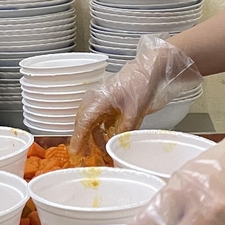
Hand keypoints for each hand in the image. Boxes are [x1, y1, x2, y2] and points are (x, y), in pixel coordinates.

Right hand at [69, 36, 201, 156]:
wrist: (150, 69)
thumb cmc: (142, 83)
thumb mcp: (135, 111)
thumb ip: (124, 129)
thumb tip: (115, 144)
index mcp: (99, 99)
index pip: (83, 122)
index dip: (78, 138)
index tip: (75, 152)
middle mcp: (96, 99)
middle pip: (83, 122)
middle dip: (82, 140)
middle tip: (83, 156)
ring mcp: (101, 100)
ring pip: (91, 121)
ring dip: (92, 136)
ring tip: (97, 151)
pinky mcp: (109, 102)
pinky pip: (100, 119)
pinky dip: (101, 130)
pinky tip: (107, 140)